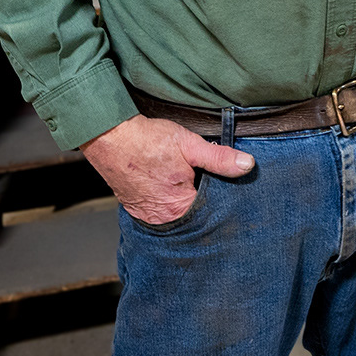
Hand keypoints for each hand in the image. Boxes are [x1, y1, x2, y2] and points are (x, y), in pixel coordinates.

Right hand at [81, 114, 254, 224]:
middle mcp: (163, 219)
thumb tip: (246, 165)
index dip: (221, 198)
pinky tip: (168, 185)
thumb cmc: (147, 140)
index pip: (212, 212)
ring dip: (184, 201)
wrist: (109, 136)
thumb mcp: (189, 144)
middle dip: (202, 201)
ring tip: (183, 182)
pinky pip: (160, 211)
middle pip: (194, 216)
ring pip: (177, 214)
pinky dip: (167, 201)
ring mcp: (147, 216)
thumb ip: (219, 158)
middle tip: (203, 181)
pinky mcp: (137, 209)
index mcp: (180, 207)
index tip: (224, 187)